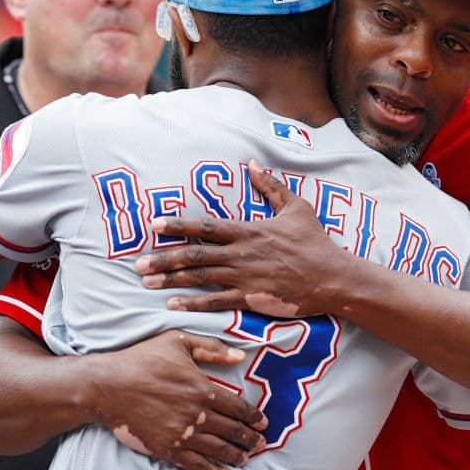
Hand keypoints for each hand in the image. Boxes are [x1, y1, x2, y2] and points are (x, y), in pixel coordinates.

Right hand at [84, 329, 267, 469]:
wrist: (108, 386)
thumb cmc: (142, 359)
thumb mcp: (178, 341)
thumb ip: (211, 348)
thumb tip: (240, 354)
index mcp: (202, 388)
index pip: (238, 407)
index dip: (254, 417)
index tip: (263, 423)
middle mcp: (197, 414)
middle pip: (232, 431)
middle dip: (250, 439)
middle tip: (261, 444)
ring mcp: (183, 434)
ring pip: (219, 450)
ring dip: (237, 456)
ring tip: (246, 458)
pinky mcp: (167, 449)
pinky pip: (197, 465)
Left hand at [135, 159, 353, 317]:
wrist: (333, 277)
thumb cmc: (315, 242)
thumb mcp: (296, 207)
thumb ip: (271, 186)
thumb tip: (253, 163)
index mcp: (249, 230)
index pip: (205, 226)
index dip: (177, 226)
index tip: (153, 225)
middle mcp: (242, 254)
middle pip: (194, 255)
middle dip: (163, 258)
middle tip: (137, 264)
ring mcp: (245, 278)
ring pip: (200, 278)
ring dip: (171, 281)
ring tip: (146, 282)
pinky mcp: (252, 299)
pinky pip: (217, 301)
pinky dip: (193, 303)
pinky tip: (172, 306)